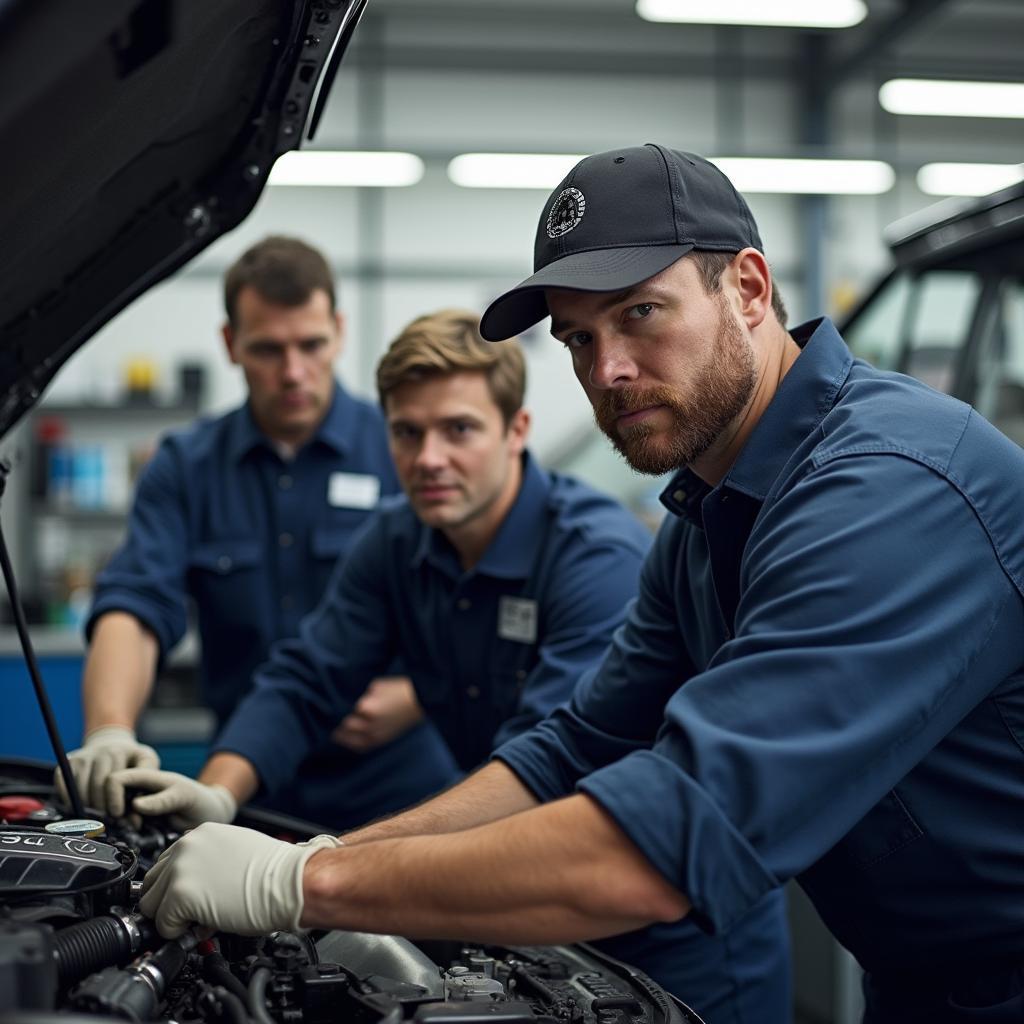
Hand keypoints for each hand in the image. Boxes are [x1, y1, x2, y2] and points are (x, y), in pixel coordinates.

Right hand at [56, 726, 159, 811]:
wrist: (113, 741)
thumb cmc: (132, 760)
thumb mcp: (147, 764)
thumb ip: (145, 789)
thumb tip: (135, 821)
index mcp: (119, 752)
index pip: (112, 781)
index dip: (114, 801)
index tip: (117, 814)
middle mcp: (99, 752)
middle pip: (95, 787)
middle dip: (100, 808)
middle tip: (105, 820)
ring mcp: (83, 756)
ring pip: (78, 788)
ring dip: (84, 806)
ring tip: (94, 816)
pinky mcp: (69, 761)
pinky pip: (62, 784)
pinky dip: (67, 799)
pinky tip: (77, 807)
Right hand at [107, 768, 236, 826]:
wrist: (208, 814)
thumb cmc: (199, 800)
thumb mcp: (184, 797)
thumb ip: (163, 800)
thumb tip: (135, 805)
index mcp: (149, 777)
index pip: (116, 779)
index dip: (111, 795)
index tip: (119, 813)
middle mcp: (139, 789)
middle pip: (107, 795)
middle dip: (113, 812)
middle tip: (132, 824)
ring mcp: (137, 803)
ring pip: (112, 812)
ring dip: (118, 822)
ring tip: (136, 828)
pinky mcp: (137, 819)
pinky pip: (121, 824)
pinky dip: (122, 829)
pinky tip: (135, 832)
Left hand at [139, 823, 342, 937]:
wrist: (290, 882)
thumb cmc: (274, 872)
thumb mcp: (234, 853)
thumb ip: (206, 864)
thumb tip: (194, 888)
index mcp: (200, 834)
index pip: (165, 865)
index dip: (176, 888)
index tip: (190, 898)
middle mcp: (185, 847)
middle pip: (151, 885)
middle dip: (168, 904)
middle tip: (194, 913)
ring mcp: (180, 870)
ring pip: (151, 907)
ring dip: (172, 918)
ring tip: (202, 918)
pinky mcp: (180, 895)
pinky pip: (163, 926)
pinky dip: (180, 933)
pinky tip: (205, 925)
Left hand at [332, 676, 423, 751]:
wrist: (419, 701)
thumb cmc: (398, 689)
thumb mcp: (377, 685)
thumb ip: (363, 695)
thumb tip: (352, 702)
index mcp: (366, 707)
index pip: (344, 712)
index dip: (337, 710)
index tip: (331, 708)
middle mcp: (369, 724)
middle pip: (346, 727)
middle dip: (339, 724)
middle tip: (330, 721)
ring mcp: (376, 734)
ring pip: (352, 740)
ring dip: (342, 737)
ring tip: (335, 734)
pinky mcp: (383, 739)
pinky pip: (363, 747)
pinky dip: (353, 745)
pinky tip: (348, 742)